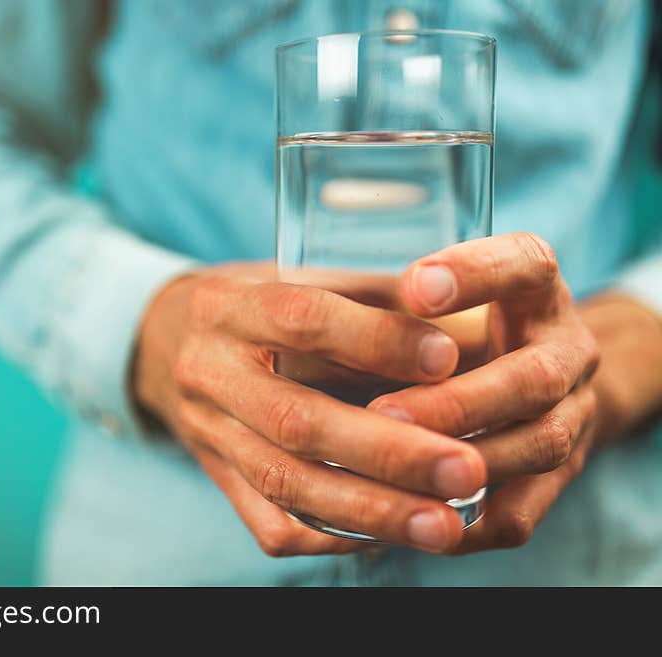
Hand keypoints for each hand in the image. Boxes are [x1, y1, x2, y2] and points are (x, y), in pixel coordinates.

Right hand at [134, 262, 486, 555]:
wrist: (163, 340)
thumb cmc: (254, 304)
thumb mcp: (298, 277)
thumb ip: (373, 296)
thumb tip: (467, 324)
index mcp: (229, 307)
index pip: (300, 319)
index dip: (375, 339)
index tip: (448, 358)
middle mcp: (209, 372)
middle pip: (295, 420)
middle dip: (386, 452)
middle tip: (466, 469)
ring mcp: (207, 433)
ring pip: (285, 482)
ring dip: (370, 511)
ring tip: (444, 526)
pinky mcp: (217, 478)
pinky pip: (271, 524)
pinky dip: (334, 536)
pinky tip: (392, 536)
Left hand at [367, 232, 602, 552]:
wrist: (544, 369)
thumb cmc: (466, 320)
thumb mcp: (444, 288)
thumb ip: (395, 291)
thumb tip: (303, 300)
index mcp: (536, 286)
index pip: (523, 264)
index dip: (475, 275)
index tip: (415, 287)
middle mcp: (567, 348)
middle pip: (535, 378)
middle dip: (458, 402)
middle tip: (381, 413)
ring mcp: (573, 415)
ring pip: (536, 446)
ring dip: (461, 462)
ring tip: (390, 469)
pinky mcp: (558, 476)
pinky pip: (523, 512)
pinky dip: (467, 521)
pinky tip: (411, 522)